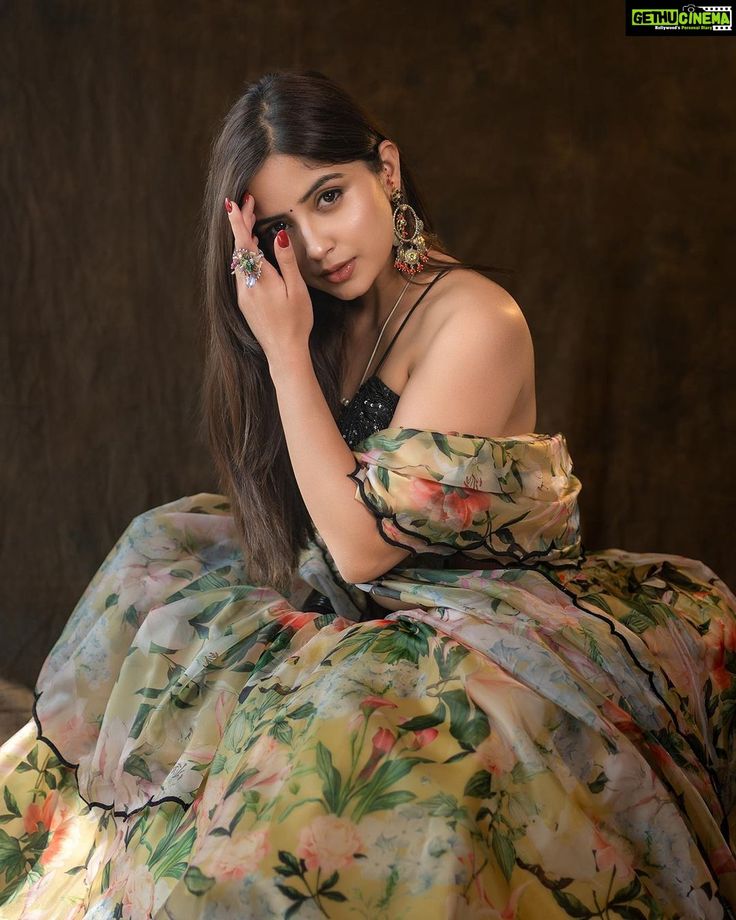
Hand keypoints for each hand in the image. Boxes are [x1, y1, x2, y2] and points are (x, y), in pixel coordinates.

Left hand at [224, 194, 312, 361]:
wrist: (284, 351)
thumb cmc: (296, 322)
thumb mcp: (296, 290)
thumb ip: (286, 261)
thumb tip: (279, 235)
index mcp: (260, 279)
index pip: (244, 244)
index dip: (237, 222)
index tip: (231, 203)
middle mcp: (247, 285)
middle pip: (239, 249)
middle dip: (241, 225)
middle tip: (247, 204)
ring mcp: (244, 294)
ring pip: (239, 260)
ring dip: (243, 240)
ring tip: (250, 221)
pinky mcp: (245, 301)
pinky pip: (242, 271)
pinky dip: (246, 256)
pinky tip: (253, 251)